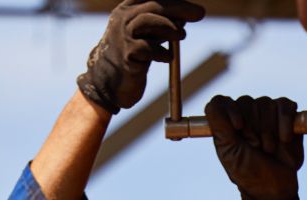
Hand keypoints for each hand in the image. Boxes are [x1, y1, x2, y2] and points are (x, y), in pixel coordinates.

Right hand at [77, 0, 204, 113]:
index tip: (194, 7)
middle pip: (153, 6)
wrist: (107, 83)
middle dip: (179, 8)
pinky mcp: (126, 55)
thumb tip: (187, 15)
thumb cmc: (131, 56)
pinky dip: (162, 52)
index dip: (174, 1)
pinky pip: (148, 49)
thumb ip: (162, 24)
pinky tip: (168, 58)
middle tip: (199, 14)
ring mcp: (122, 36)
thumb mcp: (146, 35)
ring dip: (170, 27)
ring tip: (182, 36)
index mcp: (127, 9)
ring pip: (147, 21)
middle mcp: (123, 19)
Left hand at [205, 95, 303, 199]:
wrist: (275, 189)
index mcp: (227, 123)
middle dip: (252, 128)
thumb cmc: (248, 172)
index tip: (238, 127)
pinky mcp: (287, 117)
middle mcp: (246, 115)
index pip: (222, 102)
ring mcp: (267, 114)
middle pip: (246, 102)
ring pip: (266, 104)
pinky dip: (285, 122)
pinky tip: (284, 140)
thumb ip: (219, 125)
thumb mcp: (229, 151)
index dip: (230, 111)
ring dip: (268, 131)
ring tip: (269, 149)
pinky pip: (285, 106)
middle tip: (256, 148)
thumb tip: (215, 102)